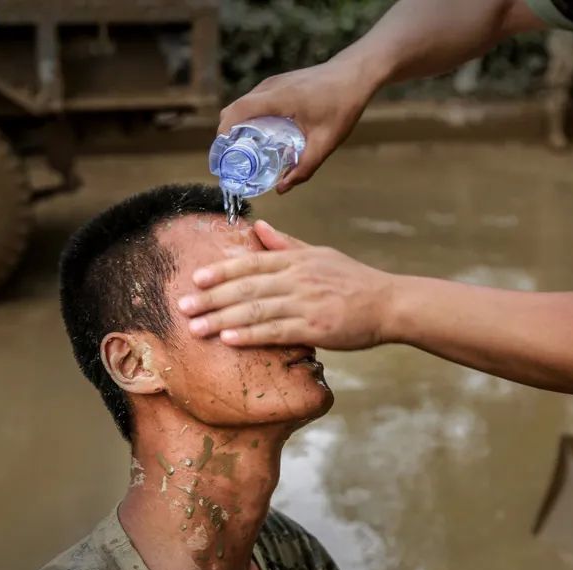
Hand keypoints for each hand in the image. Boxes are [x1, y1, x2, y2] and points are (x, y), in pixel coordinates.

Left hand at [178, 221, 395, 349]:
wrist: (389, 303)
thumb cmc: (354, 281)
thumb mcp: (320, 255)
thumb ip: (286, 245)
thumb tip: (260, 228)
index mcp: (297, 260)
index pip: (251, 264)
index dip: (220, 271)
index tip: (194, 279)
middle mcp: (298, 278)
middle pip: (246, 287)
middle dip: (211, 298)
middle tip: (183, 308)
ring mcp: (306, 302)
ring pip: (256, 310)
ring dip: (222, 319)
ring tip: (196, 328)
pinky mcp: (316, 327)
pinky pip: (277, 331)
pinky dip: (251, 335)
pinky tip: (230, 339)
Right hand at [218, 57, 377, 192]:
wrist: (354, 74)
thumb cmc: (342, 105)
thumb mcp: (325, 142)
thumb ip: (304, 168)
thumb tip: (282, 188)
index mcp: (278, 98)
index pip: (238, 111)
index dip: (224, 132)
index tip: (222, 154)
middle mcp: (270, 87)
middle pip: (235, 109)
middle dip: (227, 135)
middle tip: (232, 160)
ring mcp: (273, 83)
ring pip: (243, 104)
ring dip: (238, 126)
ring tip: (243, 152)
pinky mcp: (278, 83)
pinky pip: (255, 101)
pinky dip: (249, 118)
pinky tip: (260, 136)